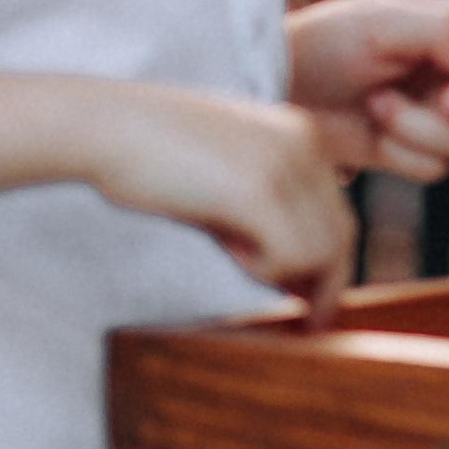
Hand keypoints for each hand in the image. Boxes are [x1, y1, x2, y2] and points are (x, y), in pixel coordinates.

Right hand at [83, 86, 355, 312]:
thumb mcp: (229, 171)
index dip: (330, 265)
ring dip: (283, 274)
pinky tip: (227, 249)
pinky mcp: (258, 190)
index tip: (312, 303)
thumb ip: (268, 206)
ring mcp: (285, 164)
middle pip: (341, 236)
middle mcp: (304, 144)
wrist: (107, 126)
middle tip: (303, 322)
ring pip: (320, 251)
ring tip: (233, 257)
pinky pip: (290, 256)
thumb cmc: (154, 155)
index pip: (340, 214)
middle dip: (324, 284)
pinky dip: (265, 269)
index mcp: (301, 133)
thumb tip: (303, 276)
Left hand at [287, 0, 448, 184]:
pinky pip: (439, 167)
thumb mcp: (383, 20)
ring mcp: (443, 110)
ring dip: (423, 126)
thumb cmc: (322, 41)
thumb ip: (445, 31)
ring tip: (378, 99)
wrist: (279, 89)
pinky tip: (374, 127)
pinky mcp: (419, 148)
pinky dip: (405, 150)